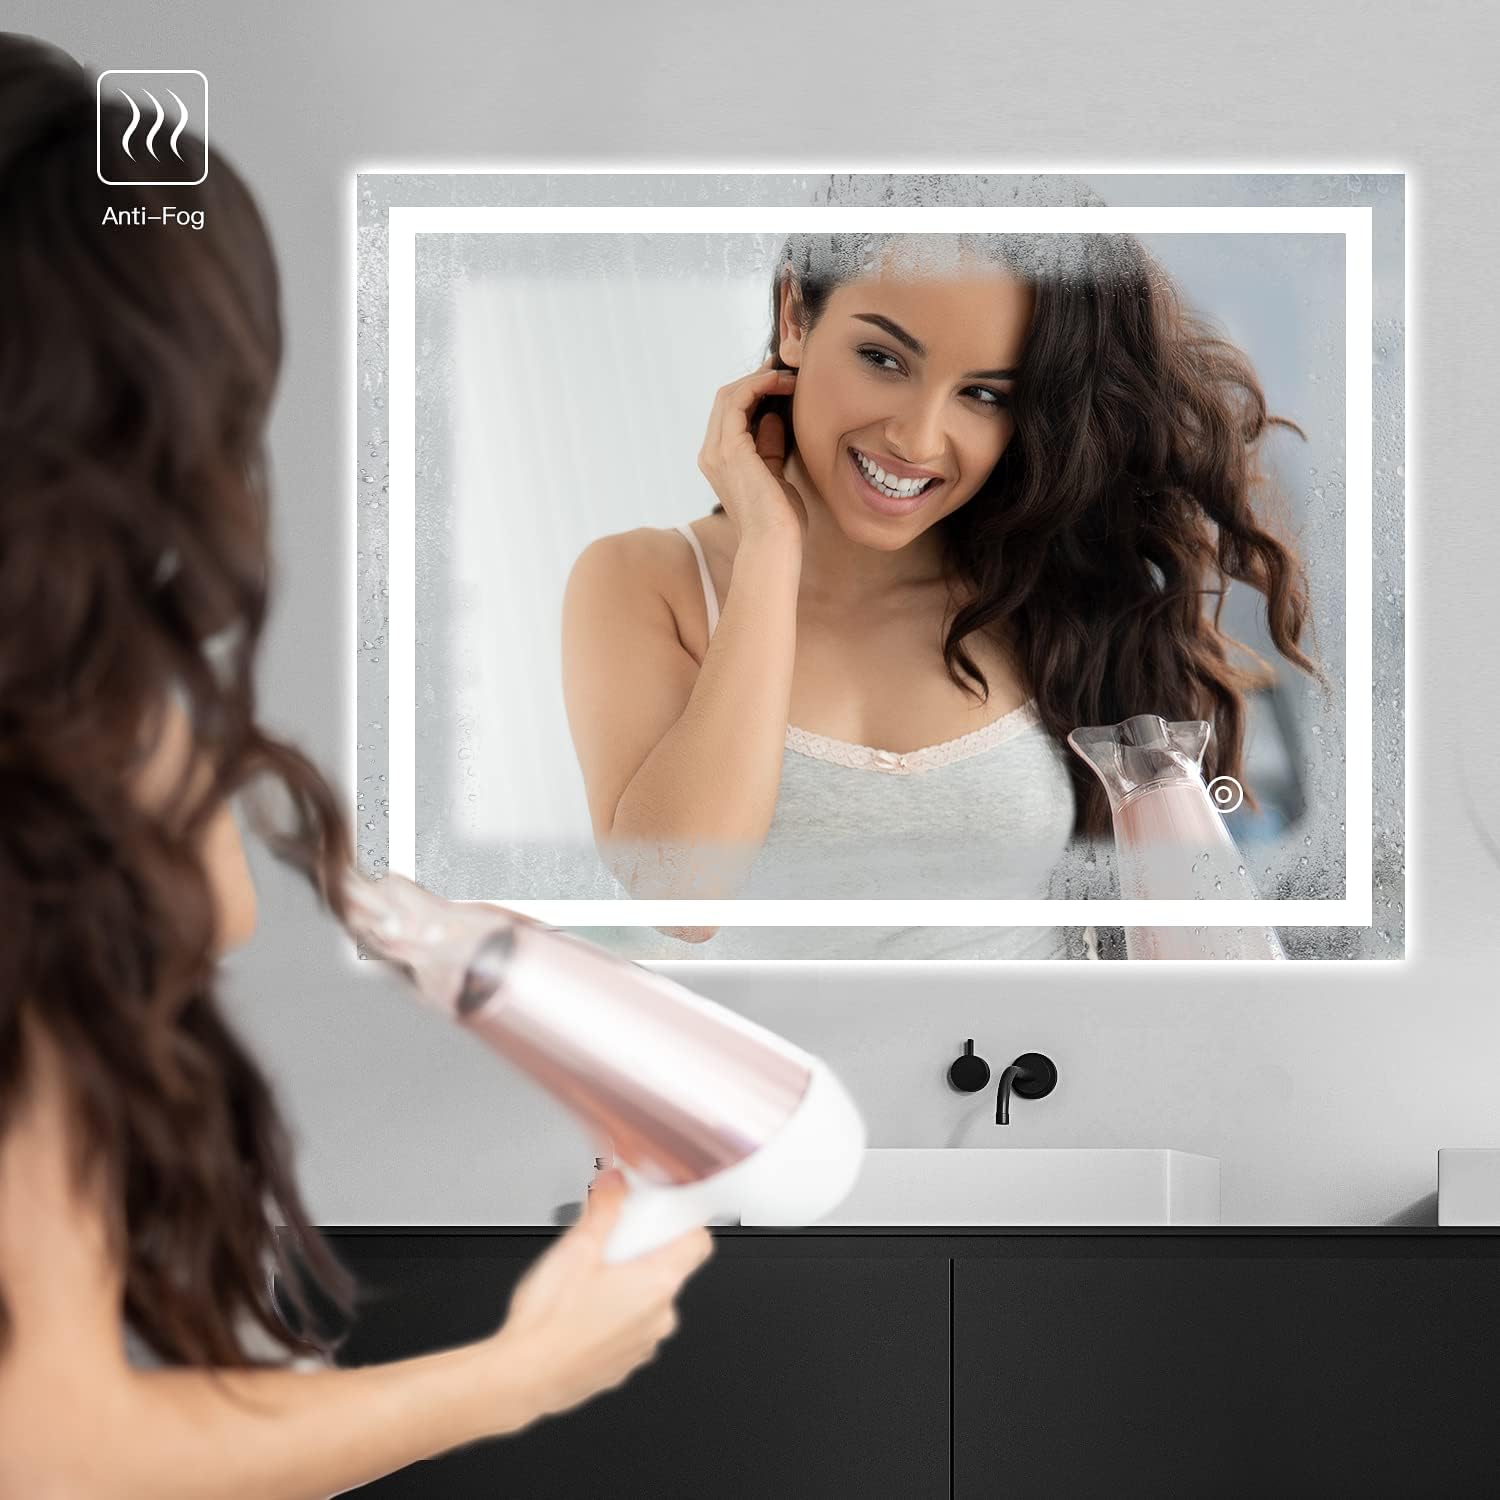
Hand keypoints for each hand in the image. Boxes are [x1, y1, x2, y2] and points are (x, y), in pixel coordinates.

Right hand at [478, 1170, 713, 1430]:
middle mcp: (660, 1317)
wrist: (522, 1379)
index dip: (682, 1223)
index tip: (660, 1214)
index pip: (698, 1243)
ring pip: (648, 1299)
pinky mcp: (625, 1363)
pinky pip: (631, 1326)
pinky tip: (580, 1311)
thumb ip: (603, 1209)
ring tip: (587, 1281)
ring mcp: (644, 1344)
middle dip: (641, 1252)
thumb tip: (616, 1184)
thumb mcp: (575, 1249)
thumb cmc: (549, 1324)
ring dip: (626, 1285)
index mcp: (658, 1284)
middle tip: (608, 1244)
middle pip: (669, 1268)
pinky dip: (614, 1314)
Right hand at [696, 354, 806, 547]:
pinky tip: (780, 383)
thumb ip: (769, 446)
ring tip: (788, 377)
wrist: (774, 543)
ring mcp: (717, 451)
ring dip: (759, 380)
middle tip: (784, 372)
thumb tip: (773, 417)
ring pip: (729, 396)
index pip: (728, 415)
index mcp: (718, 462)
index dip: (752, 392)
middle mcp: (711, 454)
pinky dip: (758, 386)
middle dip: (755, 381)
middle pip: (725, 400)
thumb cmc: (779, 520)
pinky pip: (739, 402)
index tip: (779, 382)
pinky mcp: (730, 450)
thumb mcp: (775, 474)